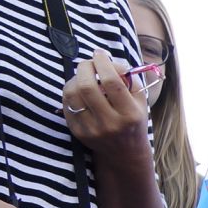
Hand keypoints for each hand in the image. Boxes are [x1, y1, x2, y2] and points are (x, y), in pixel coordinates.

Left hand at [62, 46, 152, 161]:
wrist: (125, 153)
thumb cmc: (133, 121)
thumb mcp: (140, 102)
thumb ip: (129, 79)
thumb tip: (108, 59)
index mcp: (130, 114)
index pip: (112, 82)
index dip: (103, 63)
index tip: (100, 54)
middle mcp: (110, 123)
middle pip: (87, 86)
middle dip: (85, 67)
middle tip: (89, 63)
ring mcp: (92, 129)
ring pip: (72, 94)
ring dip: (75, 78)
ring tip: (83, 76)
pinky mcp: (78, 132)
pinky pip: (67, 104)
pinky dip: (71, 91)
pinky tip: (78, 89)